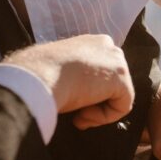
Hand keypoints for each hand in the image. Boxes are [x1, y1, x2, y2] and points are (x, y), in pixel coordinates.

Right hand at [4, 34, 134, 129]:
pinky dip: (103, 117)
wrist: (39, 76)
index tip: (70, 101)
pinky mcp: (122, 77)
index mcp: (91, 42)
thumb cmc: (42, 75)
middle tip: (74, 113)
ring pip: (117, 96)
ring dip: (97, 111)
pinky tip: (82, 115)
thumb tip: (79, 92)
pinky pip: (122, 106)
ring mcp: (117, 59)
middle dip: (95, 102)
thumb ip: (75, 74)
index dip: (88, 93)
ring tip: (76, 115)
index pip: (100, 71)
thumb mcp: (60, 69)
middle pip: (111, 84)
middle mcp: (107, 45)